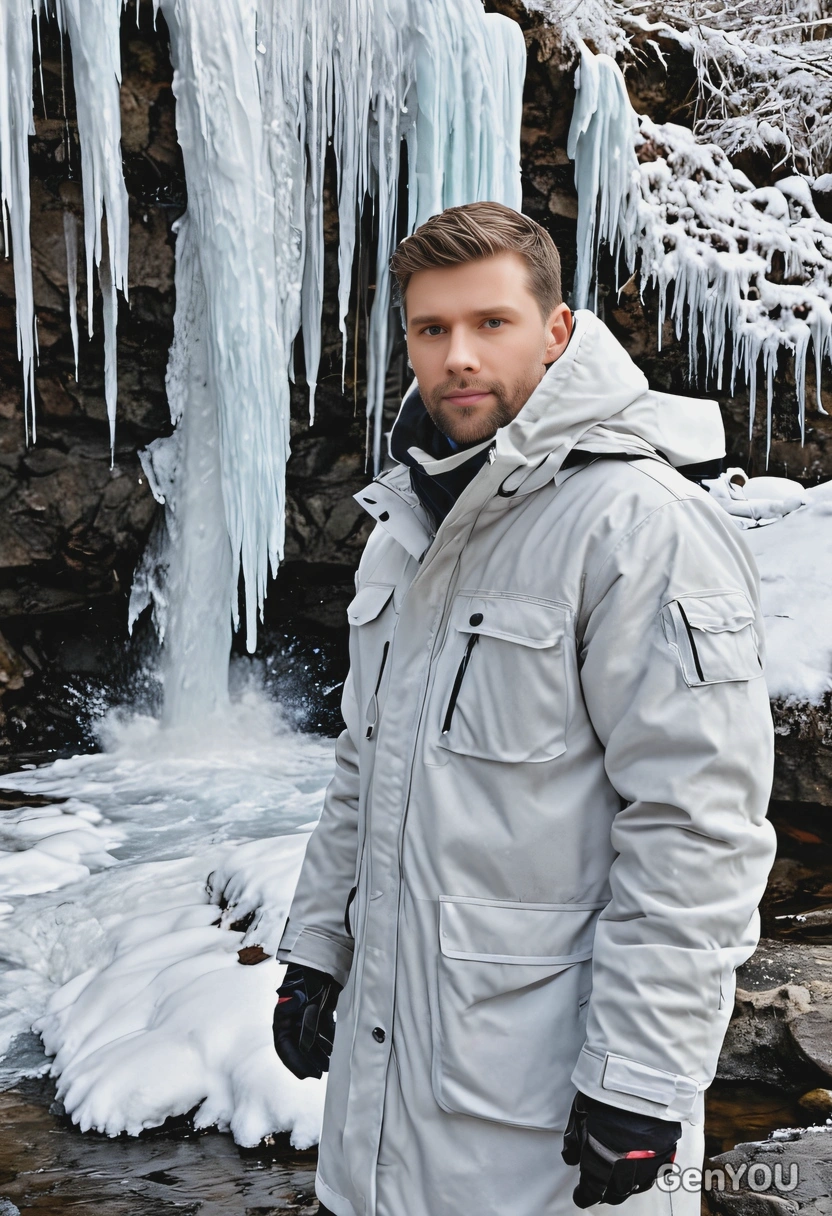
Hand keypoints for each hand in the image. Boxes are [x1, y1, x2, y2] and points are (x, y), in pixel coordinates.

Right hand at [273, 963, 341, 1079]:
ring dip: (319, 1054)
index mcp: (282, 1016)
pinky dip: (327, 1041)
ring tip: (330, 1065)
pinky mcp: (319, 1012)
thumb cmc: (311, 975)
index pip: (283, 1046)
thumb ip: (309, 1020)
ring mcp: (305, 1016)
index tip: (308, 1074)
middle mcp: (291, 1018)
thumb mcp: (308, 999)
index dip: (294, 1063)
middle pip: (297, 1047)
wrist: (323, 958)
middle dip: (309, 1061)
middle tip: (321, 1073)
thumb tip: (308, 1043)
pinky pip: (320, 1032)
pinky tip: (335, 1050)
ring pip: (309, 1042)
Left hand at [561, 1091, 679, 1206]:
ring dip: (626, 1185)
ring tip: (618, 1178)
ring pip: (637, 1185)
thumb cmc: (606, 1094)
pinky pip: (657, 1172)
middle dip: (605, 1192)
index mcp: (601, 1164)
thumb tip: (571, 1157)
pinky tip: (640, 1168)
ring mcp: (649, 1162)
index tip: (581, 1194)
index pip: (591, 1192)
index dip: (584, 1194)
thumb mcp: (579, 1114)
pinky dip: (646, 1173)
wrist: (639, 1078)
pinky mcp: (666, 1152)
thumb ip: (574, 1141)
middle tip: (599, 1188)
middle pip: (615, 1192)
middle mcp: (626, 1169)